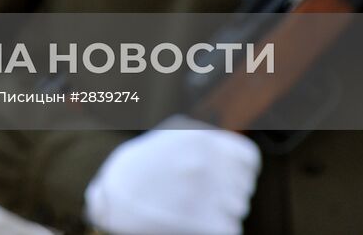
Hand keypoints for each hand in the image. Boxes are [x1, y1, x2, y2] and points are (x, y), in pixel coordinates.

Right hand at [84, 118, 259, 234]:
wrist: (114, 199)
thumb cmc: (143, 166)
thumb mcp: (172, 136)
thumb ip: (207, 138)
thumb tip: (239, 152)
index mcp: (202, 139)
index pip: (248, 159)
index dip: (239, 171)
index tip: (228, 178)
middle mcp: (207, 164)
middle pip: (243, 186)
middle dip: (226, 192)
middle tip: (198, 195)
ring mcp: (207, 195)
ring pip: (237, 208)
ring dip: (220, 211)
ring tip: (191, 207)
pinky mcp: (207, 225)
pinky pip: (230, 228)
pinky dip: (215, 229)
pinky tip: (192, 221)